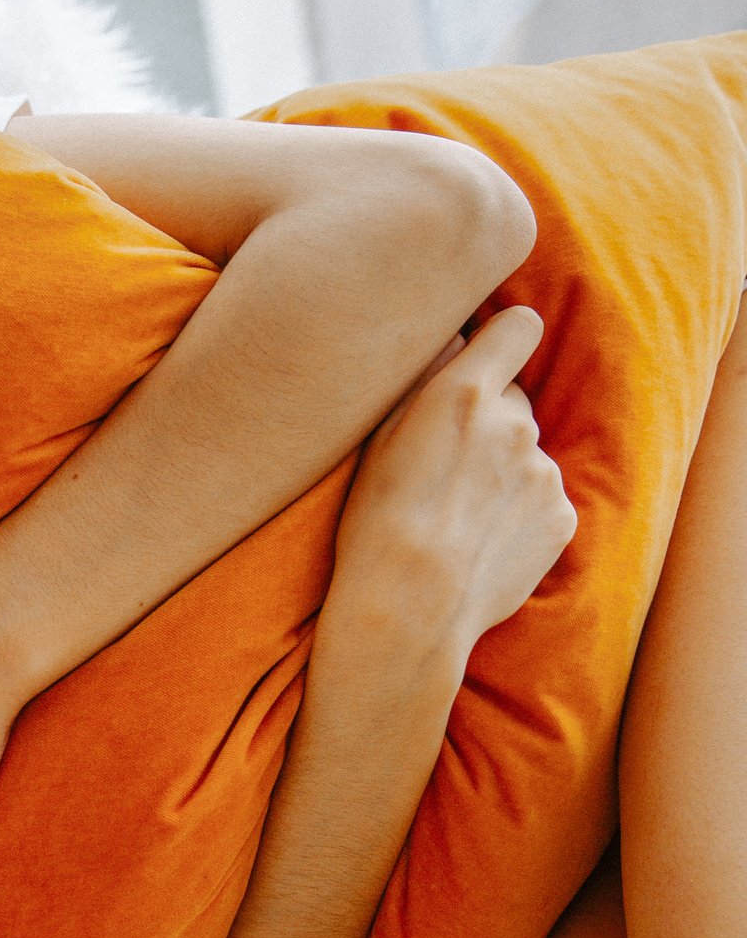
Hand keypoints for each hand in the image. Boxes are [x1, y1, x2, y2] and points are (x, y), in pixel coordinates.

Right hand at [332, 306, 575, 656]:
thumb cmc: (376, 525)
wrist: (409, 610)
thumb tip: (453, 340)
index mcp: (466, 393)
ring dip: (502, 477)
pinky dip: (518, 518)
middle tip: (447, 471)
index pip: (518, 328)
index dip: (503, 341)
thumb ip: (422, 380)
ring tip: (459, 522)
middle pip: (513, 403)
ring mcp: (544, 472)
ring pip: (526, 458)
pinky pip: (541, 503)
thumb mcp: (376, 440)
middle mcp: (516, 423)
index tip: (485, 360)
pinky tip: (481, 546)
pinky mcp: (560, 517)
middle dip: (488, 426)